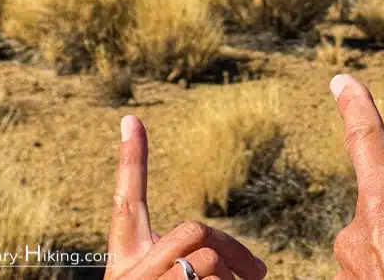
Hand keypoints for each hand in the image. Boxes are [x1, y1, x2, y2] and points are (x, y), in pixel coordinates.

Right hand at [103, 115, 267, 279]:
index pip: (126, 205)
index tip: (131, 119)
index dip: (131, 163)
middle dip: (231, 248)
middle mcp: (127, 273)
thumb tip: (256, 269)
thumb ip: (197, 266)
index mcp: (127, 262)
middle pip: (192, 229)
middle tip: (257, 273)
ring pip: (207, 259)